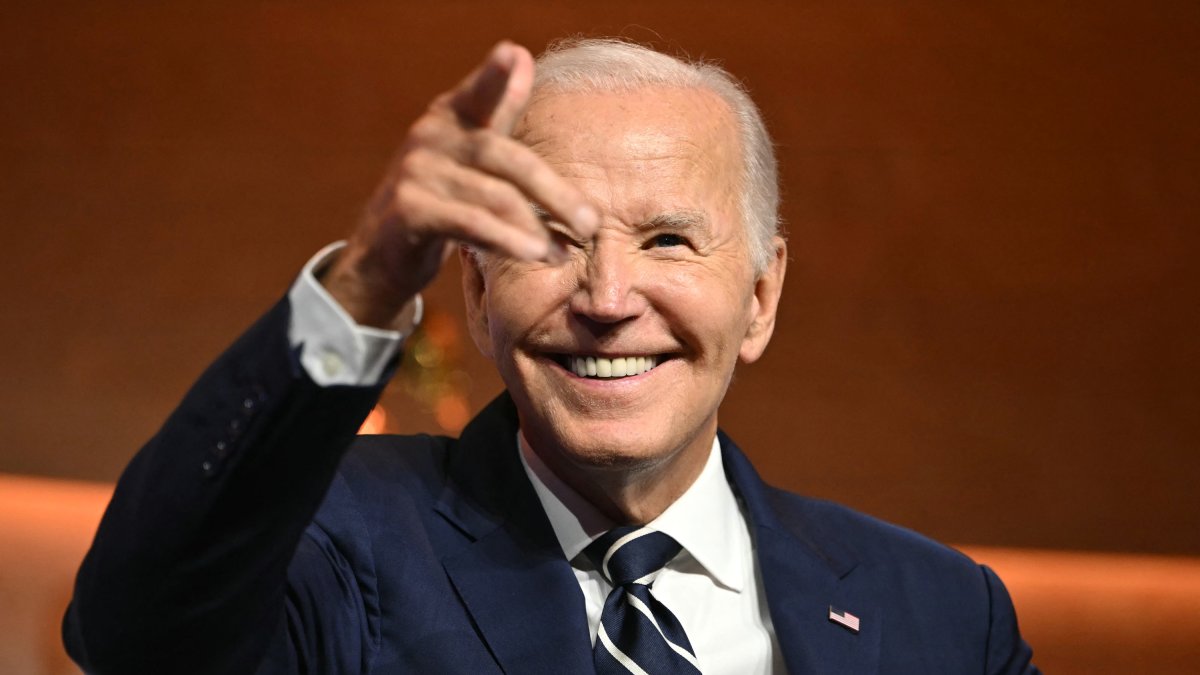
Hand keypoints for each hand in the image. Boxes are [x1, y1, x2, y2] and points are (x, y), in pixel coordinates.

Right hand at [321, 41, 599, 328]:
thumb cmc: (439, 196)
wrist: (382, 252)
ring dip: (537, 230)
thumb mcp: (467, 151)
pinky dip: (508, 241)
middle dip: (555, 194)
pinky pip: (471, 225)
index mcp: (450, 116)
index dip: (494, 75)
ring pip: (496, 198)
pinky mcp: (409, 210)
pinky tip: (535, 255)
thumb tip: (522, 54)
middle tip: (591, 224)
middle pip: (509, 159)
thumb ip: (498, 109)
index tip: (513, 54)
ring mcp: (417, 172)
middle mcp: (430, 136)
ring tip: (565, 254)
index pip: (480, 93)